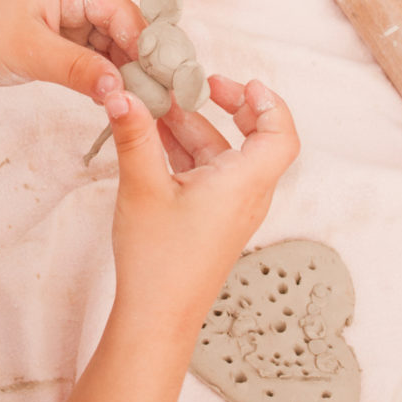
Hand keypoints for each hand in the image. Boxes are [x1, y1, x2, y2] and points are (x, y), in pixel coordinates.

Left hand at [0, 0, 143, 97]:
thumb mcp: (31, 52)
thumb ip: (80, 70)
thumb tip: (121, 91)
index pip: (124, 13)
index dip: (146, 48)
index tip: (164, 82)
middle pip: (122, 28)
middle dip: (138, 63)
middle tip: (157, 100)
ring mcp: (65, 17)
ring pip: (109, 46)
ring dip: (122, 73)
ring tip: (140, 105)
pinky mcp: (55, 39)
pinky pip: (90, 57)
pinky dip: (101, 77)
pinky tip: (115, 99)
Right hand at [102, 74, 297, 329]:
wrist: (157, 318)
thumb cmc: (159, 262)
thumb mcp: (142, 187)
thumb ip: (135, 135)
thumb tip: (121, 94)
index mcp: (244, 183)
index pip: (281, 135)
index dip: (268, 103)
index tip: (240, 83)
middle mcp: (246, 195)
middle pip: (255, 139)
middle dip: (229, 107)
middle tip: (200, 86)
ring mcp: (230, 209)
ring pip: (224, 155)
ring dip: (196, 128)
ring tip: (158, 108)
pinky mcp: (213, 221)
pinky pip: (209, 174)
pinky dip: (187, 152)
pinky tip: (154, 141)